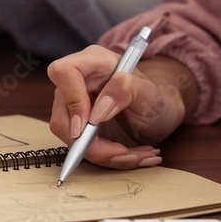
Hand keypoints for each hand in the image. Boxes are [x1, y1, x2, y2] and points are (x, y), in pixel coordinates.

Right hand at [46, 45, 196, 168]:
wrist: (159, 116)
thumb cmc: (156, 99)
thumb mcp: (150, 93)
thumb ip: (126, 90)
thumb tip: (97, 112)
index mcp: (93, 63)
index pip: (64, 73)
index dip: (73, 100)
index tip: (90, 124)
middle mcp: (78, 84)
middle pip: (61, 117)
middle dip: (93, 144)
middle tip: (124, 152)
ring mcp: (75, 108)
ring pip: (71, 140)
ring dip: (105, 155)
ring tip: (136, 154)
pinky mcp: (79, 129)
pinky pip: (82, 150)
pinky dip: (108, 158)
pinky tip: (131, 155)